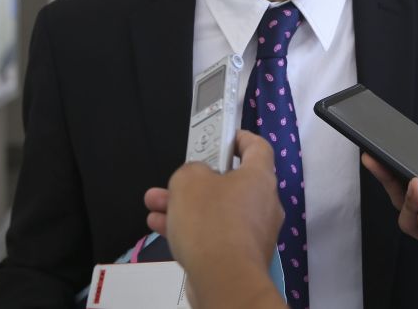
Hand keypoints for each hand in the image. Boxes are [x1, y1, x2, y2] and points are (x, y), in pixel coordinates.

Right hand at [144, 130, 285, 308]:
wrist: (224, 280)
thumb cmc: (211, 221)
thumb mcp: (189, 181)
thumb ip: (190, 171)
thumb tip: (196, 179)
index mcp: (259, 177)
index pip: (258, 147)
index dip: (240, 138)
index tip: (222, 137)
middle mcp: (263, 203)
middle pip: (229, 182)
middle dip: (194, 181)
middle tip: (172, 181)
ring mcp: (254, 232)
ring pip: (217, 210)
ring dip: (185, 206)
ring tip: (155, 205)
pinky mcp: (241, 257)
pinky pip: (215, 234)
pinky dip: (192, 229)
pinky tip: (161, 227)